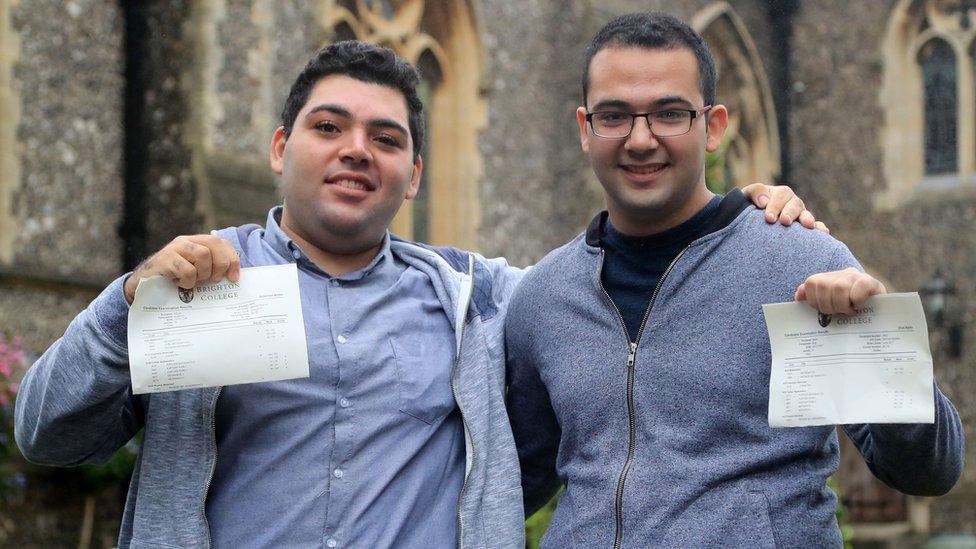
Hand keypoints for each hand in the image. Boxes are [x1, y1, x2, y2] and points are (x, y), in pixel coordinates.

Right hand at [123, 235, 240, 303]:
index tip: (234, 278)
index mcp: (196, 243)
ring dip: (202, 274)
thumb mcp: (195, 273)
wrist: (142, 286)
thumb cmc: (172, 281)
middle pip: (215, 244)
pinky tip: (178, 284)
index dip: (232, 259)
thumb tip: (233, 278)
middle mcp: (186, 241)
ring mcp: (174, 248)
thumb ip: (210, 269)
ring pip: (203, 255)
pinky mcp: (164, 259)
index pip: (221, 243)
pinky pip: (187, 270)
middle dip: (221, 265)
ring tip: (192, 281)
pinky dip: (187, 282)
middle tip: (214, 280)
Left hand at [741, 183, 828, 232]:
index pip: (780, 196)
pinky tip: (822, 232)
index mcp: (779, 194)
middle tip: (784, 221)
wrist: (749, 222)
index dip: (775, 205)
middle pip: (795, 204)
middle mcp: (792, 204)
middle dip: (790, 212)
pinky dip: (820, 228)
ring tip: (807, 225)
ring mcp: (800, 216)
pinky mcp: (804, 229)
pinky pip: (816, 227)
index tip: (769, 218)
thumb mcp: (747, 196)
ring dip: (807, 219)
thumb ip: (755, 192)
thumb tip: (764, 202)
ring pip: (806, 215)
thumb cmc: (748, 207)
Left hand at [795, 268, 885, 314]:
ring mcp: (856, 276)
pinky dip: (856, 300)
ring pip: (839, 287)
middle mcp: (841, 274)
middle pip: (824, 286)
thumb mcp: (829, 305)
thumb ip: (813, 298)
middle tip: (838, 313)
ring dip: (842, 305)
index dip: (814, 300)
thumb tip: (799, 296)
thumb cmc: (849, 311)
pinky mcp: (871, 281)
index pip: (811, 283)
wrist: (878, 311)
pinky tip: (859, 307)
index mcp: (828, 278)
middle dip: (828, 305)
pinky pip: (859, 287)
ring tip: (848, 311)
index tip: (823, 311)